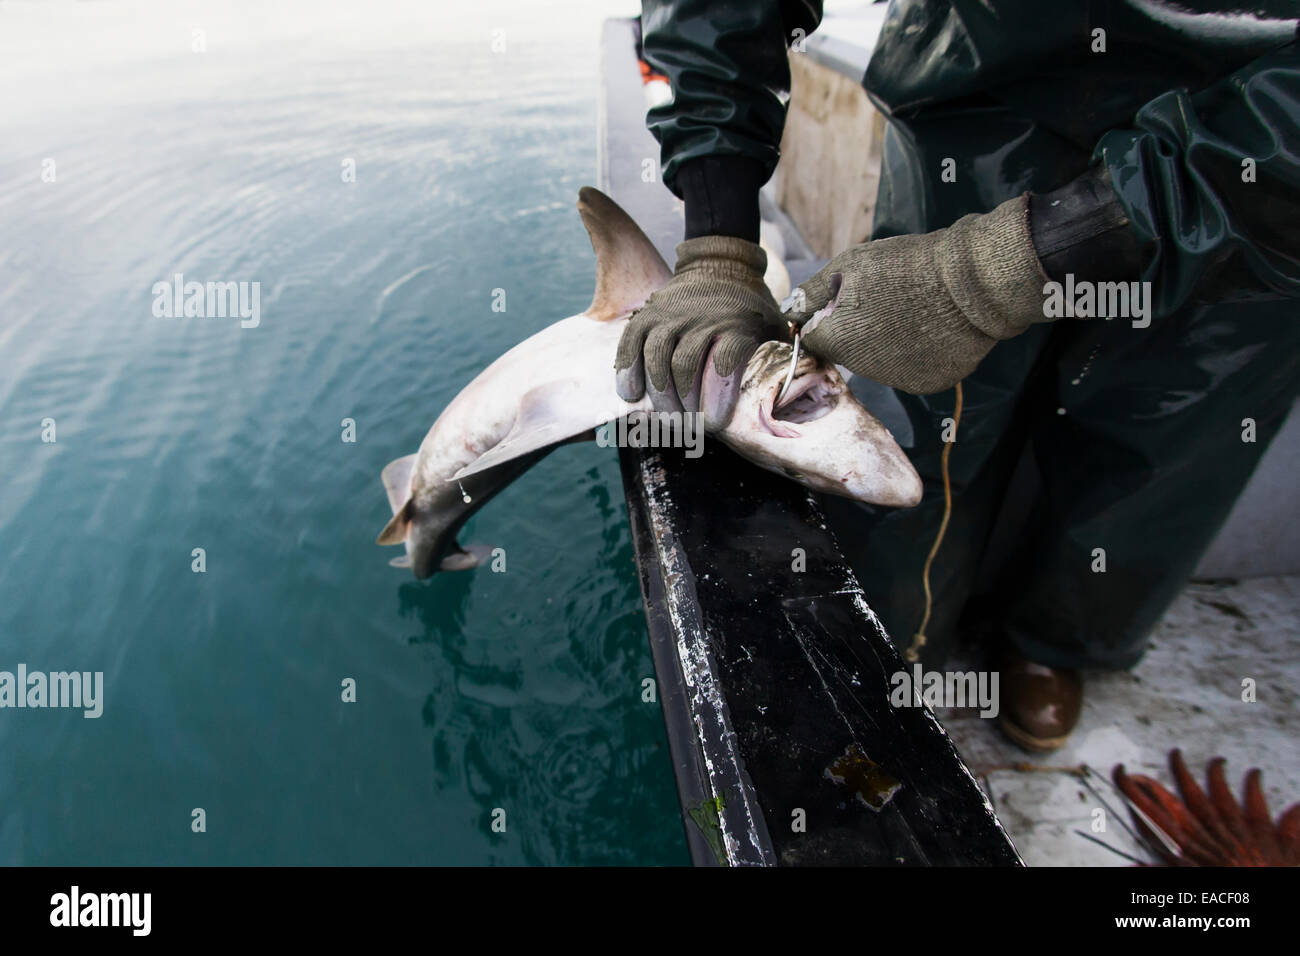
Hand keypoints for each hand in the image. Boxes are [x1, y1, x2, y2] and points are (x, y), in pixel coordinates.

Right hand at [615, 235, 783, 424]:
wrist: (721, 268)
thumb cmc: (751, 312)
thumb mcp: (775, 328)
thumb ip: (786, 357)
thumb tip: (798, 395)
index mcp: (737, 323)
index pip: (725, 360)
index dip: (717, 396)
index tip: (715, 424)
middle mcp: (702, 316)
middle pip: (686, 363)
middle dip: (686, 403)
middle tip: (690, 426)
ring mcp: (672, 313)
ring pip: (657, 355)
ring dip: (660, 392)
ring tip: (668, 417)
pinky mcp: (649, 313)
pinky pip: (632, 341)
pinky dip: (628, 368)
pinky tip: (631, 394)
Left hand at [784, 194, 1048, 393]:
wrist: (973, 282)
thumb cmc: (908, 266)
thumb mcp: (850, 265)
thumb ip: (813, 291)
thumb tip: (793, 310)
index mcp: (838, 342)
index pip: (813, 339)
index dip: (824, 318)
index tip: (843, 300)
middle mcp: (864, 371)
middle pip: (849, 352)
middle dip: (856, 329)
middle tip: (885, 298)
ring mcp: (899, 381)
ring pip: (881, 363)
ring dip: (887, 343)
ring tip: (912, 309)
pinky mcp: (929, 384)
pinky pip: (914, 369)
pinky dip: (918, 352)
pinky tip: (931, 326)